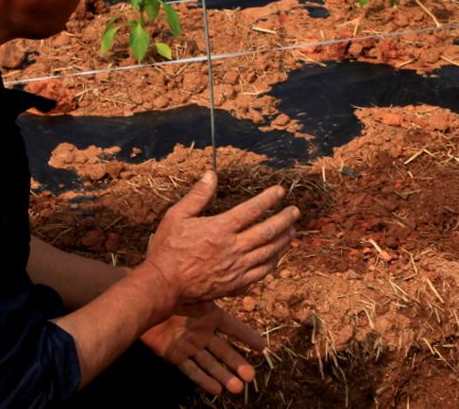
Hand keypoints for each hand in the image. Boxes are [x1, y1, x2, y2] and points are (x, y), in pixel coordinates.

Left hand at [141, 301, 264, 395]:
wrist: (147, 304)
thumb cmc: (174, 296)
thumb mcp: (201, 294)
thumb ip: (221, 293)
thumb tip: (244, 283)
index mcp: (211, 316)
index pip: (234, 328)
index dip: (247, 337)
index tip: (262, 348)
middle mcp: (202, 332)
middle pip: (223, 351)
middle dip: (237, 364)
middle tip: (251, 377)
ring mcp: (189, 345)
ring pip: (209, 363)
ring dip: (223, 376)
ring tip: (237, 388)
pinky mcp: (175, 355)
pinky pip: (191, 370)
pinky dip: (203, 380)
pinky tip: (216, 389)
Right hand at [142, 172, 298, 308]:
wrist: (163, 284)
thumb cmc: (167, 249)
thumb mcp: (177, 216)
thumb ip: (197, 195)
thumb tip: (211, 174)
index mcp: (220, 228)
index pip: (252, 209)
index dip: (269, 198)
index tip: (281, 191)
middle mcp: (232, 248)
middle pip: (267, 231)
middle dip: (284, 219)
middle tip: (295, 211)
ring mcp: (235, 268)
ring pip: (268, 252)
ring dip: (283, 240)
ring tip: (292, 230)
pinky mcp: (234, 284)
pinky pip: (261, 272)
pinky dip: (273, 262)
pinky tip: (278, 255)